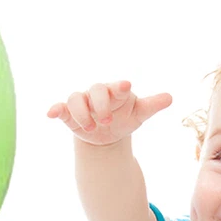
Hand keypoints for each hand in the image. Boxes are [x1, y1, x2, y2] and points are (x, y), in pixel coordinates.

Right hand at [47, 80, 171, 147]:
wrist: (108, 134)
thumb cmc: (124, 118)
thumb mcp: (139, 114)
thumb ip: (152, 105)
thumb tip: (170, 98)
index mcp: (116, 91)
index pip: (117, 86)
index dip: (119, 86)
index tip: (126, 87)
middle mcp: (97, 93)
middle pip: (95, 91)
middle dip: (101, 106)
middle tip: (107, 121)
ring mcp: (82, 103)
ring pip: (76, 98)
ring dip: (82, 113)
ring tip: (91, 128)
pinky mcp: (69, 114)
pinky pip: (60, 108)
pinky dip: (55, 109)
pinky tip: (51, 114)